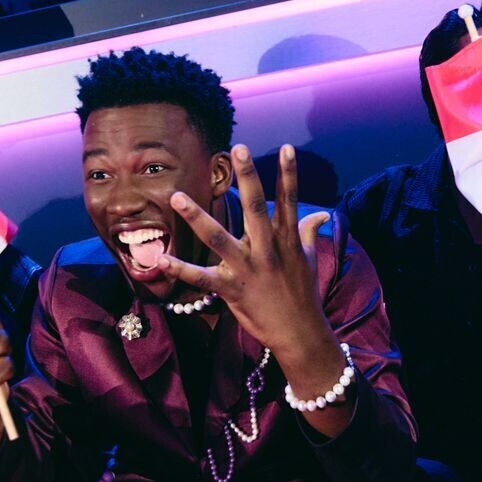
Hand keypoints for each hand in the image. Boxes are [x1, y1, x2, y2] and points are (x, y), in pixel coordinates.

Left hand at [157, 144, 334, 358]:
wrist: (301, 334)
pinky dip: (180, 269)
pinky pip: (201, 278)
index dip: (289, 174)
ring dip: (196, 217)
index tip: (288, 147)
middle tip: (239, 148)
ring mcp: (248, 269)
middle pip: (256, 208)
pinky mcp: (232, 290)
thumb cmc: (304, 295)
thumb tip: (321, 214)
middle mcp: (268, 250)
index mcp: (286, 241)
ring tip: (176, 196)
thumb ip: (308, 233)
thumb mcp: (308, 260)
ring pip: (219, 238)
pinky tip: (160, 259)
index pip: (289, 201)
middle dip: (248, 177)